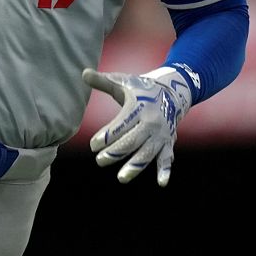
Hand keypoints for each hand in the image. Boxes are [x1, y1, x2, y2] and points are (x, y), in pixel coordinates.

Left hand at [82, 67, 192, 185]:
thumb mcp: (123, 82)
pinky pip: (166, 158)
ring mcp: (160, 134)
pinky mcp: (167, 143)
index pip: (122, 123)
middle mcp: (151, 122)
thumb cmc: (140, 89)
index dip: (108, 135)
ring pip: (148, 153)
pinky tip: (161, 183)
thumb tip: (83, 72)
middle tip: (100, 160)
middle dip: (116, 152)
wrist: (172, 92)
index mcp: (139, 107)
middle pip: (133, 140)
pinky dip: (165, 170)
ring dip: (135, 166)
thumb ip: (102, 81)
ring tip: (121, 178)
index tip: (93, 145)